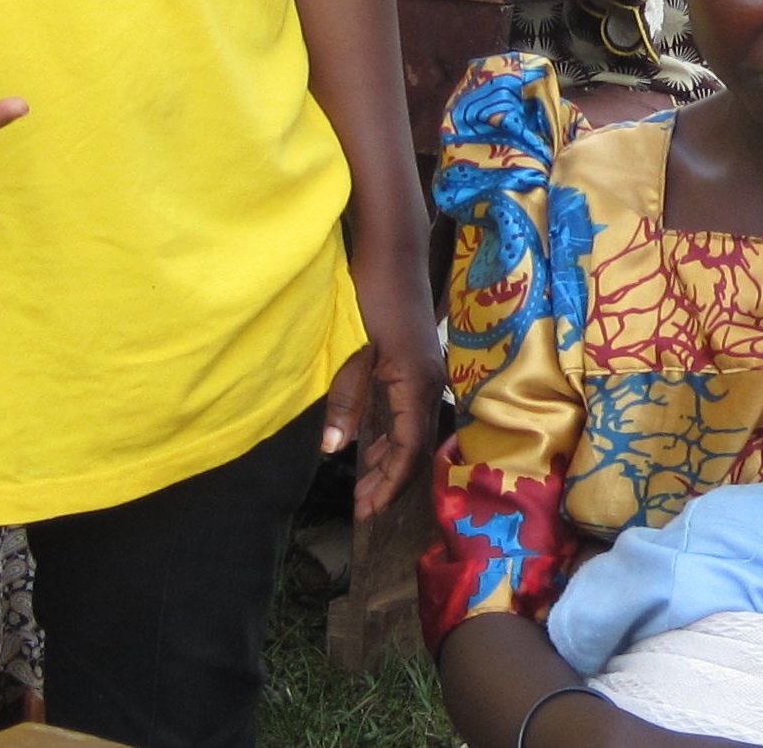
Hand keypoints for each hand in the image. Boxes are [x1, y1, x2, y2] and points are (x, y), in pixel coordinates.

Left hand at [321, 246, 442, 517]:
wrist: (393, 251)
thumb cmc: (373, 295)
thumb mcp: (355, 352)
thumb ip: (346, 401)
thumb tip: (333, 449)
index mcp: (417, 384)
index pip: (409, 449)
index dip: (390, 482)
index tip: (368, 509)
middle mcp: (429, 383)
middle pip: (415, 446)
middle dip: (390, 480)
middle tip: (362, 507)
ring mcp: (426, 373)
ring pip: (413, 431)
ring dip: (390, 460)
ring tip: (365, 486)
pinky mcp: (416, 364)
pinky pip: (408, 413)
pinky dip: (391, 436)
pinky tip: (371, 446)